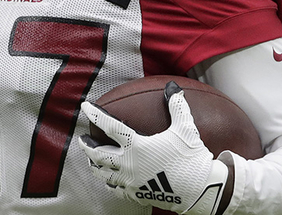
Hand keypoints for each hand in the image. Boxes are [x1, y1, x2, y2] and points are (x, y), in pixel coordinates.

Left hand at [79, 82, 234, 214]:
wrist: (199, 190)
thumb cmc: (191, 157)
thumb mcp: (185, 128)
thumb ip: (176, 105)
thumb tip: (172, 87)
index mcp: (136, 145)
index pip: (109, 126)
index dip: (95, 114)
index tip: (85, 106)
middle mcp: (128, 164)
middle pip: (98, 154)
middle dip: (87, 146)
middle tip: (82, 140)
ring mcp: (130, 181)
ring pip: (103, 175)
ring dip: (95, 166)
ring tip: (92, 162)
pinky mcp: (136, 195)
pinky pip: (117, 190)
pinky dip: (110, 184)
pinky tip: (111, 182)